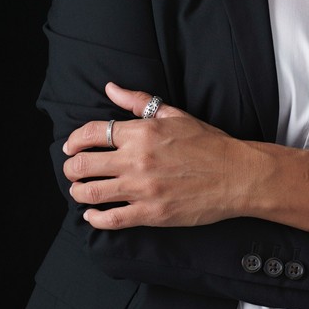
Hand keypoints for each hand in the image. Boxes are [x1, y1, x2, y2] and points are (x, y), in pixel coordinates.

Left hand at [62, 82, 249, 228]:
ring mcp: (142, 189)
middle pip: (83, 164)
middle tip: (73, 171)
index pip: (92, 133)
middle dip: (71, 168)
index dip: (74, 140)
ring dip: (78, 192)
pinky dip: (94, 218)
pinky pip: (111, 219)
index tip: (70, 147)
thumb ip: (139, 103)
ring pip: (90, 192)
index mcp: (141, 133)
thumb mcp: (175, 115)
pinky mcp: (151, 214)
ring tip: (80, 191)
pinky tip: (93, 215)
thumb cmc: (210, 144)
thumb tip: (111, 88)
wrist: (238, 175)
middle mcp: (137, 160)